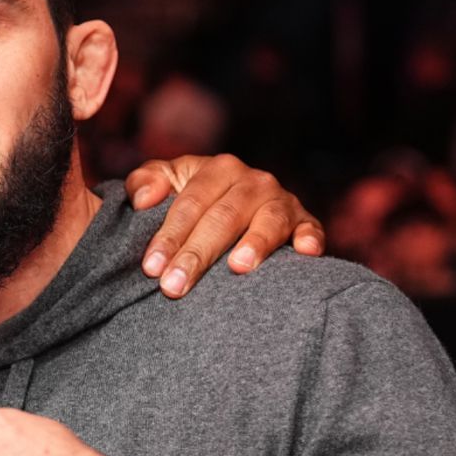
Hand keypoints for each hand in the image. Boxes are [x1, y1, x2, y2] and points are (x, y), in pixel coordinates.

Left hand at [126, 153, 325, 297]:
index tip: (151, 267)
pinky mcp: (305, 223)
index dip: (169, 235)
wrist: (233, 205)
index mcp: (218, 169)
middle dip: (197, 254)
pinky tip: (305, 254)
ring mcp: (281, 202)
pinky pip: (310, 229)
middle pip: (223, 218)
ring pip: (268, 222)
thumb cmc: (191, 201)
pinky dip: (310, 238)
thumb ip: (145, 182)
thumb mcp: (166, 184)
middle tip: (175, 286)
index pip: (190, 204)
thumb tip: (145, 199)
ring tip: (237, 267)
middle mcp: (253, 182)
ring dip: (255, 244)